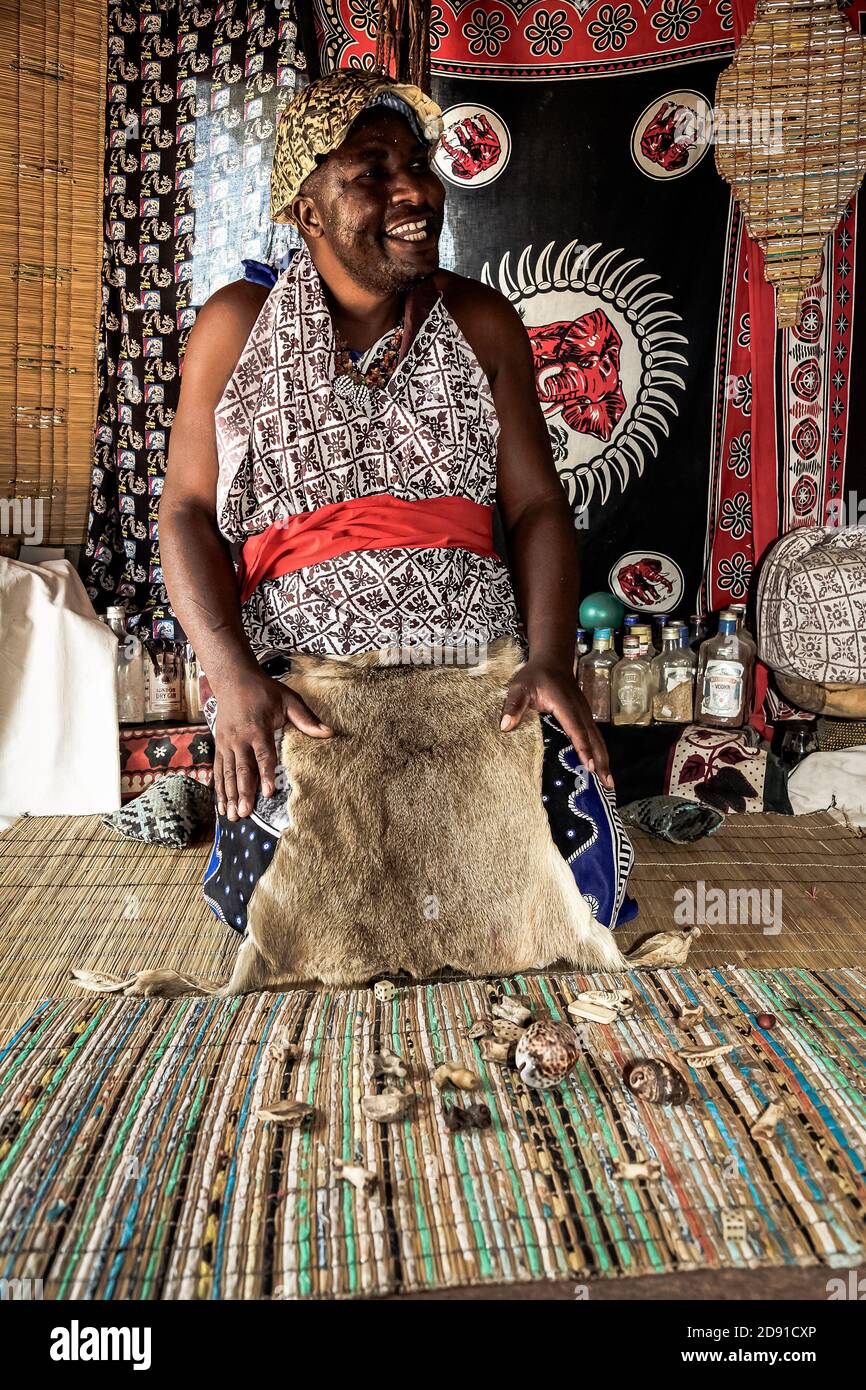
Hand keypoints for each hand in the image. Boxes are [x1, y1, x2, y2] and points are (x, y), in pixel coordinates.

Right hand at [213, 668, 331, 819]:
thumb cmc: (264, 691)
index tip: (268, 792)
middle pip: (242, 768)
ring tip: (232, 815)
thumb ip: (307, 719)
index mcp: (258, 728)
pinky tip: (222, 805)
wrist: (233, 679)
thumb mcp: (288, 700)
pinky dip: (219, 788)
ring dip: (229, 795)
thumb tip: (329, 733)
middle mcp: (239, 738)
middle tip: (245, 812)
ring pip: (228, 773)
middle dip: (243, 792)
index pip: (263, 754)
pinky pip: (218, 770)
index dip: (266, 774)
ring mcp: (226, 742)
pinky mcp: (219, 745)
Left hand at [499, 658, 613, 788]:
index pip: (576, 729)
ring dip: (604, 760)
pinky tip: (601, 767)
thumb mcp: (519, 687)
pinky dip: (600, 752)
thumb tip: (506, 726)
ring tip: (609, 782)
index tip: (589, 765)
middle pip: (594, 738)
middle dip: (601, 761)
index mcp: (565, 705)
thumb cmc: (534, 676)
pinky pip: (595, 737)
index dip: (583, 748)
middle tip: (607, 783)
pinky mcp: (585, 717)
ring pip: (598, 739)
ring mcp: (585, 713)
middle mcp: (580, 710)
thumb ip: (513, 705)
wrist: (552, 661)